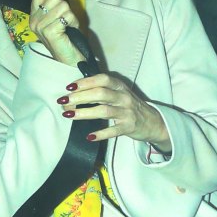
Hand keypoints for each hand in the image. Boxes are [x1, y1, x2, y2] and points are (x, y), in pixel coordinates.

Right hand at [29, 0, 83, 66]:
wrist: (69, 60)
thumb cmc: (65, 38)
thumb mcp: (54, 18)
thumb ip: (49, 3)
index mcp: (33, 17)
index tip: (58, 7)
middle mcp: (34, 22)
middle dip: (65, 7)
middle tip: (65, 21)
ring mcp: (41, 27)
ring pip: (62, 5)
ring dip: (70, 16)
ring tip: (68, 27)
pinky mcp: (50, 32)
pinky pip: (67, 16)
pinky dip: (73, 22)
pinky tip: (70, 30)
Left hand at [56, 74, 170, 150]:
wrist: (152, 121)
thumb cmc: (129, 106)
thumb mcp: (118, 94)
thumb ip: (101, 91)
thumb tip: (74, 92)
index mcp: (119, 86)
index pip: (102, 80)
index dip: (85, 82)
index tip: (69, 87)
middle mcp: (124, 97)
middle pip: (100, 93)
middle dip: (80, 97)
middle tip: (64, 102)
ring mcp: (127, 112)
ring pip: (104, 111)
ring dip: (85, 112)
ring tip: (69, 115)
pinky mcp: (129, 127)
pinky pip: (113, 131)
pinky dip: (101, 134)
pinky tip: (89, 136)